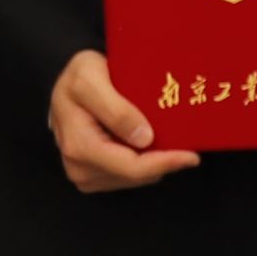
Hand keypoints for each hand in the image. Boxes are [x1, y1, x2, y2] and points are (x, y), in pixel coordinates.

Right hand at [46, 50, 197, 195]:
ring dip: (153, 161)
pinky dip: (143, 162)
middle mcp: (79, 168)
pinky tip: (146, 142)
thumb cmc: (78, 76)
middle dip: (162, 160)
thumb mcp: (91, 78)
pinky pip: (128, 176)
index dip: (165, 163)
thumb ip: (116, 109)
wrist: (65, 84)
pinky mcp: (92, 176)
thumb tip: (144, 139)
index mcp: (79, 146)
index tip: (191, 156)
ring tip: (161, 136)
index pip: (131, 167)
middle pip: (136, 176)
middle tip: (182, 140)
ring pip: (135, 179)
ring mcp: (84, 175)